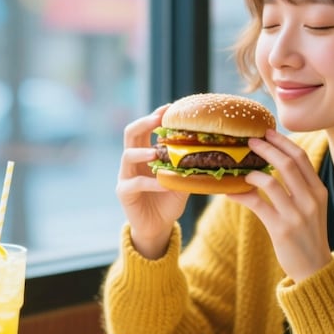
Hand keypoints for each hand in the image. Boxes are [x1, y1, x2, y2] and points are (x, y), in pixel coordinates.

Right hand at [116, 105, 188, 257]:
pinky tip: (165, 184)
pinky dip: (152, 183)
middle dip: (144, 123)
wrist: (157, 227)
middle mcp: (132, 161)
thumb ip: (187, 166)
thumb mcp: (182, 181)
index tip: (170, 107)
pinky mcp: (124, 192)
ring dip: (143, 152)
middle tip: (158, 119)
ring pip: (127, 155)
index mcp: (144, 153)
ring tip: (156, 153)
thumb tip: (209, 150)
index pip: (145, 127)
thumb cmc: (169, 201)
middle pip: (130, 133)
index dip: (155, 115)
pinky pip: (136, 183)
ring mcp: (125, 176)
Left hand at [227, 130, 330, 282]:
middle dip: (267, 148)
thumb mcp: (312, 208)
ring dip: (253, 171)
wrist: (314, 269)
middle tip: (250, 140)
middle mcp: (310, 200)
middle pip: (288, 163)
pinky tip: (230, 191)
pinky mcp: (281, 229)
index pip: (301, 158)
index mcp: (318, 191)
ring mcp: (296, 215)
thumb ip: (299, 188)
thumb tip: (275, 166)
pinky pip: (257, 204)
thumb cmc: (309, 236)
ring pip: (271, 182)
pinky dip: (241, 194)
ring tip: (241, 166)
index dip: (283, 142)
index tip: (268, 132)